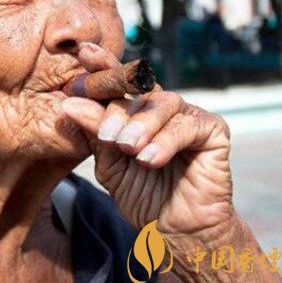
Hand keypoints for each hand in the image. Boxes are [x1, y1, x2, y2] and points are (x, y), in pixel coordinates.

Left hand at [62, 44, 233, 239]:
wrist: (175, 229)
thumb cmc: (142, 194)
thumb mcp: (109, 163)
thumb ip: (93, 132)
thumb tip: (69, 102)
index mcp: (135, 111)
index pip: (118, 83)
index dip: (103, 65)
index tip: (84, 53)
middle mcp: (161, 108)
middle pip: (138, 91)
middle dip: (118, 111)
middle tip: (107, 136)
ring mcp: (188, 116)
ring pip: (163, 103)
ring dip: (141, 125)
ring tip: (128, 149)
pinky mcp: (213, 130)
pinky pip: (188, 126)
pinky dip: (166, 141)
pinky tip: (150, 159)